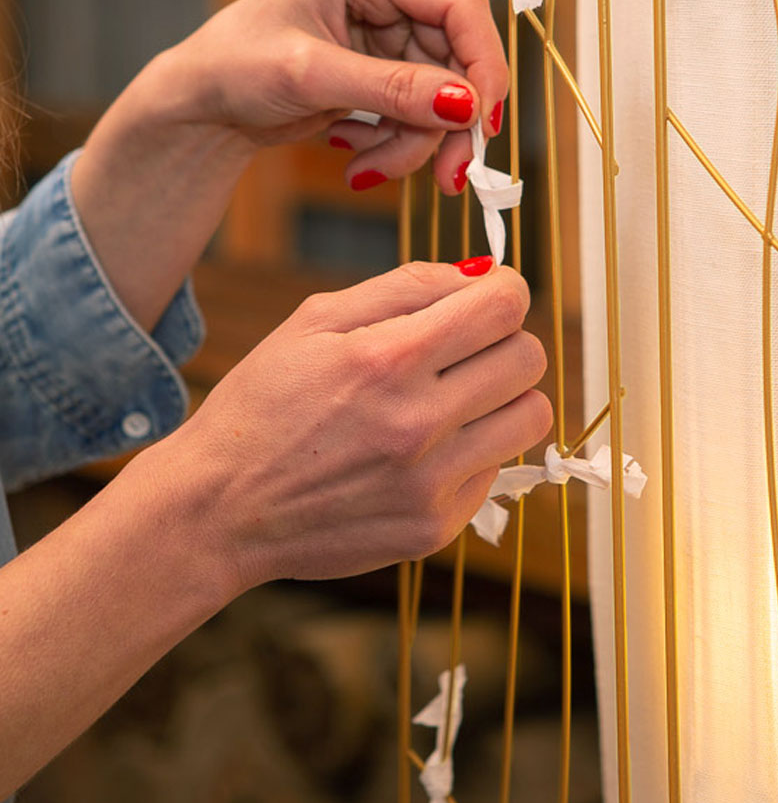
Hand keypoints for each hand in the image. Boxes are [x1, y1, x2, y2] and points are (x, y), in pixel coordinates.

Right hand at [152, 261, 550, 589]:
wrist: (220, 509)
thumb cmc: (265, 403)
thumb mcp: (316, 320)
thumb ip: (407, 286)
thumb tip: (481, 274)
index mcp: (388, 359)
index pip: (505, 307)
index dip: (505, 290)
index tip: (488, 298)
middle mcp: (418, 424)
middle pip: (529, 358)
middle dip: (504, 340)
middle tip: (464, 349)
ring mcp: (431, 484)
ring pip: (531, 417)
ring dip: (504, 397)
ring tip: (456, 398)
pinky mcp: (435, 529)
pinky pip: (497, 471)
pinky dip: (474, 451)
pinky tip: (424, 450)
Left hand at [162, 0, 507, 193]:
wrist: (206, 99)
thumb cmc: (234, 66)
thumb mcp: (310, 77)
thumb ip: (391, 89)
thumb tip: (466, 106)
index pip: (457, 2)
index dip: (482, 64)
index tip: (481, 125)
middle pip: (460, 54)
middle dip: (447, 122)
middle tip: (446, 179)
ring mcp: (394, 20)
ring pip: (447, 91)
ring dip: (417, 141)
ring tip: (367, 168)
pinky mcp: (393, 59)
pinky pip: (425, 108)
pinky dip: (401, 140)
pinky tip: (358, 152)